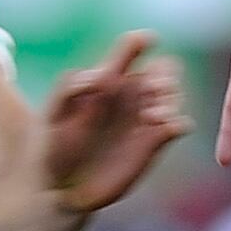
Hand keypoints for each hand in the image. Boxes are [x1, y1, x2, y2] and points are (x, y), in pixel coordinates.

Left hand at [37, 32, 187, 230]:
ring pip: (172, 96)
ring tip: (153, 114)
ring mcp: (144, 121)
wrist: (61, 190)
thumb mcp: (51, 115)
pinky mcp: (155, 145)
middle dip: (164, 73)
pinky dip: (178, 122)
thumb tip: (99, 74)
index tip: (149, 40)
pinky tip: (163, 127)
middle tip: (154, 86)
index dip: (140, 42)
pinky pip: (179, 126)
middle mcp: (129, 98)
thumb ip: (69, 89)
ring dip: (171, 98)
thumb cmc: (51, 149)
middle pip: (161, 71)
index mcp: (106, 82)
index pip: (128, 52)